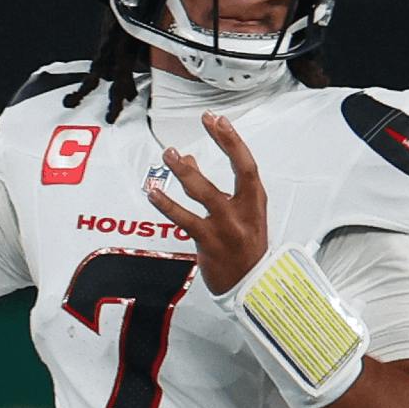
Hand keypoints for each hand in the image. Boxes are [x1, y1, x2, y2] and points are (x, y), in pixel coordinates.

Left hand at [144, 113, 269, 294]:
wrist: (251, 287)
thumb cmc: (245, 249)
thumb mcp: (239, 215)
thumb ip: (217, 186)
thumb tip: (190, 161)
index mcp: (254, 202)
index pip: (247, 163)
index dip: (233, 140)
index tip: (218, 120)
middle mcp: (244, 211)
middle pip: (236, 169)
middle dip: (222, 141)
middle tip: (206, 122)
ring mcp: (227, 227)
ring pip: (205, 192)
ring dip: (185, 172)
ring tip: (169, 155)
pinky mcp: (209, 242)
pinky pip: (184, 219)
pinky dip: (166, 204)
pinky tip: (154, 192)